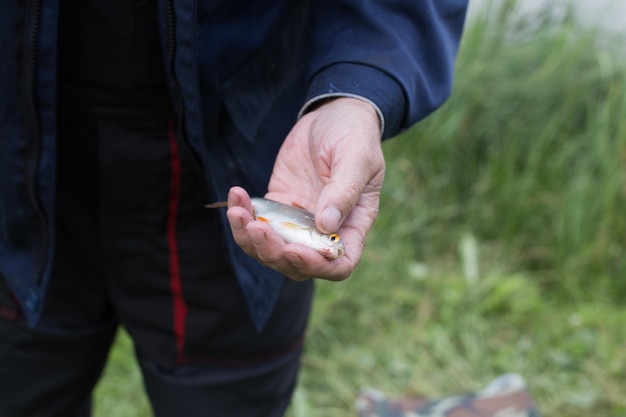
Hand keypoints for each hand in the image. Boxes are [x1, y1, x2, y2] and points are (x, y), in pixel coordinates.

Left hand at [226, 97, 384, 280]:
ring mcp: (299, 221)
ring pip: (271, 249)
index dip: (316, 266)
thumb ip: (343, 191)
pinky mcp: (278, 206)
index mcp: (353, 225)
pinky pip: (257, 223)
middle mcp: (325, 231)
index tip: (292, 250)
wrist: (333, 114)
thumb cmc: (354, 135)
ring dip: (250, 239)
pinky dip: (242, 216)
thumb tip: (326, 225)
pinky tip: (237, 195)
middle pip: (297, 264)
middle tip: (257, 228)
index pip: (338, 264)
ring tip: (237, 211)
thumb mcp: (357, 158)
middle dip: (273, 253)